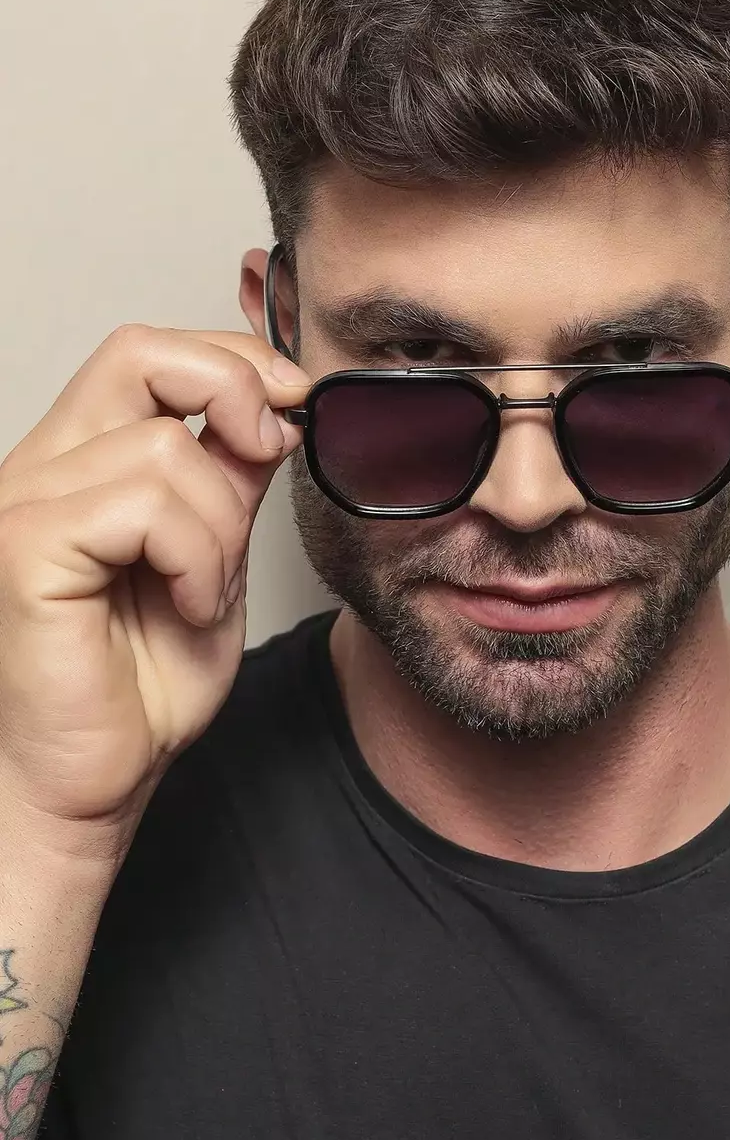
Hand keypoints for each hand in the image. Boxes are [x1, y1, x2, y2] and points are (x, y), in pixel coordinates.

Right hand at [0, 324, 310, 856]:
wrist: (91, 786)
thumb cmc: (138, 689)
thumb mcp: (214, 562)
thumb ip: (229, 484)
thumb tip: (272, 414)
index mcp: (78, 462)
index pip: (146, 354)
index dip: (232, 361)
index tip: (294, 403)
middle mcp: (39, 468)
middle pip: (139, 353)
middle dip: (232, 388)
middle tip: (268, 451)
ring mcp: (22, 504)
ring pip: (164, 446)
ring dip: (220, 523)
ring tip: (206, 589)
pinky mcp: (23, 551)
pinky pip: (142, 506)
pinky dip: (195, 556)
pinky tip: (188, 605)